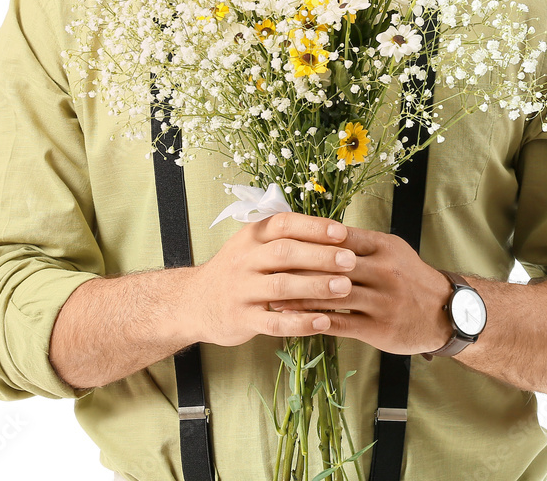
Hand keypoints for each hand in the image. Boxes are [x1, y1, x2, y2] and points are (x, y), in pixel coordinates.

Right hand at [180, 212, 357, 346]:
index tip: (343, 233)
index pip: (284, 224)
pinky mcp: (241, 319)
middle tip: (351, 261)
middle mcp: (244, 259)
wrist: (195, 301)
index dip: (314, 227)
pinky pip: (273, 322)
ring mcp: (241, 290)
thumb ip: (285, 237)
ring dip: (316, 286)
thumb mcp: (252, 245)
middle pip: (285, 253)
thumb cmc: (238, 270)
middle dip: (320, 256)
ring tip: (345, 288)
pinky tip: (324, 322)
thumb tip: (334, 232)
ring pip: (281, 286)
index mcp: (251, 236)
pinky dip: (299, 323)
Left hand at [272, 226, 454, 355]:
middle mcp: (383, 271)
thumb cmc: (411, 277)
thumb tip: (321, 231)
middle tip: (268, 269)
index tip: (282, 240)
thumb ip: (360, 242)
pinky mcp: (378, 328)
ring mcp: (381, 301)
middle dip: (298, 267)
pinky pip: (340, 324)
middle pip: (331, 265)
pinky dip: (314, 321)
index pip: (339, 237)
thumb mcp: (392, 250)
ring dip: (299, 297)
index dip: (309, 239)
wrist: (445, 312)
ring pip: (332, 296)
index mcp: (383, 247)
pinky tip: (294, 321)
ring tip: (273, 297)